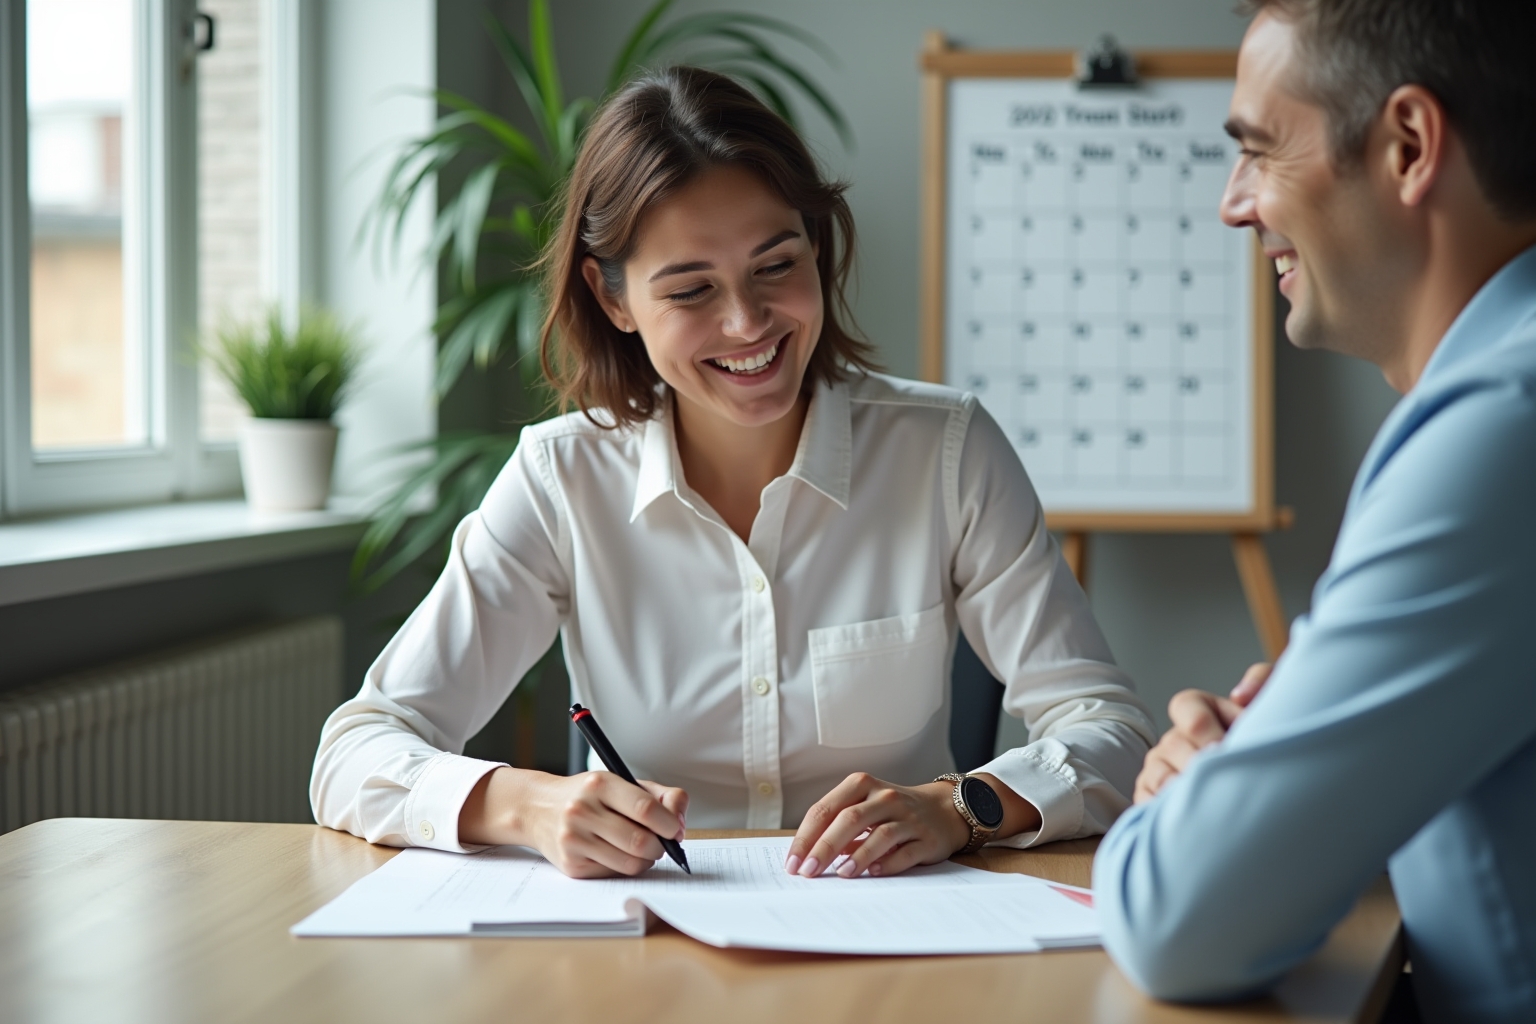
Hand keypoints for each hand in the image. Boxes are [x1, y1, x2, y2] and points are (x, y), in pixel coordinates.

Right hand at [459, 767, 687, 877]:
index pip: (645, 808)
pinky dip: (624, 867)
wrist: (539, 808)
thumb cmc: (588, 795)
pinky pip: (614, 874)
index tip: (676, 829)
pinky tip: (617, 853)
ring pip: (630, 864)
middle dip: (660, 846)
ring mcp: (574, 839)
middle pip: (640, 841)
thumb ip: (659, 796)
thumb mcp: (621, 783)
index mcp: (600, 784)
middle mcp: (583, 810)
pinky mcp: (571, 865)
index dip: (669, 823)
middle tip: (661, 843)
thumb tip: (680, 821)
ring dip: (645, 860)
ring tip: (641, 848)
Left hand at [786, 773, 971, 878]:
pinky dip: (888, 863)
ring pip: (879, 835)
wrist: (943, 809)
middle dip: (824, 847)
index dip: (805, 837)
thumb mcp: (864, 808)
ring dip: (857, 856)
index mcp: (861, 785)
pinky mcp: (927, 837)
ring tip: (840, 874)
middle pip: (848, 820)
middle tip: (808, 872)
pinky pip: (905, 852)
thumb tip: (808, 856)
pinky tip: (873, 873)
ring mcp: (907, 816)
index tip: (792, 862)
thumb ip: (838, 826)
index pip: (825, 809)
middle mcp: (884, 797)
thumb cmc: (892, 811)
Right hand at [1133, 662, 1271, 803]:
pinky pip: (1148, 803)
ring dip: (1183, 791)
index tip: (1224, 747)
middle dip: (1199, 765)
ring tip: (1207, 805)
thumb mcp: (1268, 705)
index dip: (1203, 727)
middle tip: (1221, 781)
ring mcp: (1159, 766)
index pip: (1185, 707)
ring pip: (1160, 776)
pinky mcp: (1151, 795)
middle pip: (1173, 745)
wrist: (1262, 789)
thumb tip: (1241, 694)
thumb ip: (1262, 680)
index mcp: (1197, 710)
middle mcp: (1174, 738)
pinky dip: (1165, 812)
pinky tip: (1190, 820)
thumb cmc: (1263, 744)